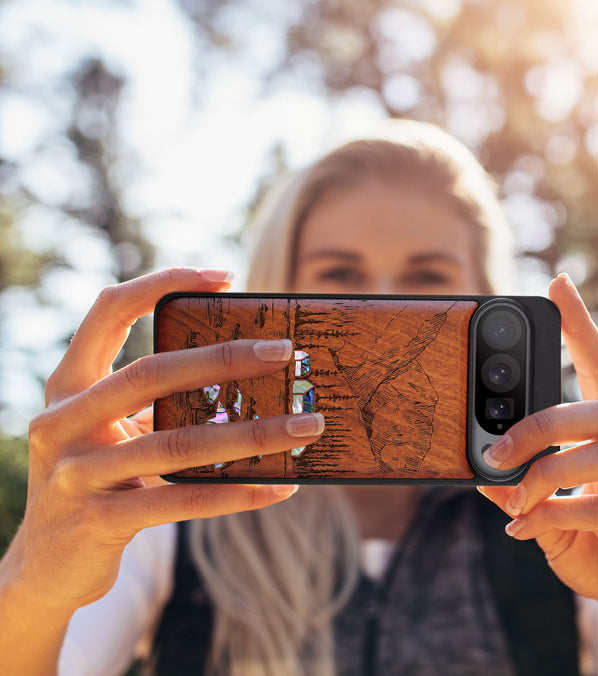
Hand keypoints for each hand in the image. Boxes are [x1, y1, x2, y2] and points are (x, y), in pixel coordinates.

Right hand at [3, 268, 323, 616]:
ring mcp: (75, 474)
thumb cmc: (97, 480)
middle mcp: (62, 421)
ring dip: (253, 434)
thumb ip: (156, 403)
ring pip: (177, 444)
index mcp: (68, 385)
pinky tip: (280, 487)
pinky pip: (182, 501)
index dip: (162, 283)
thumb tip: (247, 377)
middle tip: (284, 349)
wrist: (46, 566)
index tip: (224, 276)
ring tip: (306, 426)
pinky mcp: (98, 522)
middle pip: (152, 373)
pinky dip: (237, 493)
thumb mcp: (112, 431)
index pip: (108, 311)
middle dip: (224, 358)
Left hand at [478, 274, 597, 666]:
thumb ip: (523, 492)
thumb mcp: (554, 516)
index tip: (557, 285)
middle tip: (495, 448)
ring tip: (512, 498)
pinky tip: (524, 530)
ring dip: (545, 473)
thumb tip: (481, 473)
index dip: (582, 328)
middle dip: (541, 423)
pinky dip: (553, 516)